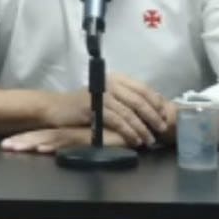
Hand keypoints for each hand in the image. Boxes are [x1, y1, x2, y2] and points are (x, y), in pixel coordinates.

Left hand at [0, 127, 128, 153]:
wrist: (136, 129)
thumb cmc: (115, 137)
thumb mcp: (90, 143)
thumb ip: (74, 145)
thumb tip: (51, 149)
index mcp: (67, 134)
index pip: (42, 136)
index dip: (24, 139)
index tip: (7, 144)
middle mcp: (70, 133)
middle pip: (42, 137)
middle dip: (22, 141)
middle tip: (5, 146)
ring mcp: (79, 135)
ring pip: (51, 139)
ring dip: (32, 143)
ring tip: (16, 146)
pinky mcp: (90, 139)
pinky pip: (69, 141)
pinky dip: (55, 146)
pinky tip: (43, 148)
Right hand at [43, 73, 168, 146]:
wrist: (55, 108)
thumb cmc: (81, 105)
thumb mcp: (104, 97)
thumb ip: (123, 99)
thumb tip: (149, 110)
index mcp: (115, 78)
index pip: (142, 88)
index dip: (156, 101)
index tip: (164, 115)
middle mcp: (109, 83)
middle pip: (139, 100)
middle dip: (153, 116)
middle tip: (162, 129)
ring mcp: (101, 95)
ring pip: (129, 112)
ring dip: (142, 128)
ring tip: (149, 139)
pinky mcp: (93, 108)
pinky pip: (117, 121)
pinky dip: (129, 131)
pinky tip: (135, 140)